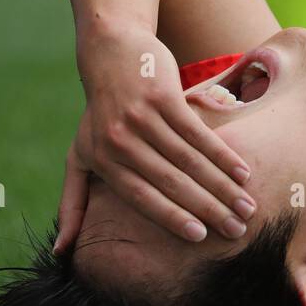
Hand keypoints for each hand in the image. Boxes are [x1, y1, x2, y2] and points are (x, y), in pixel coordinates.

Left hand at [53, 21, 253, 251]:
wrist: (112, 53)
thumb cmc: (99, 114)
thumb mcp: (80, 156)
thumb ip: (72, 202)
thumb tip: (60, 252)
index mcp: (103, 160)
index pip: (141, 197)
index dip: (171, 217)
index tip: (200, 236)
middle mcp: (120, 140)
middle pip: (171, 181)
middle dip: (207, 208)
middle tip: (236, 229)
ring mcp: (142, 117)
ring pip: (190, 160)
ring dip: (222, 186)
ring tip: (246, 206)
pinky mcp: (163, 96)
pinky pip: (199, 132)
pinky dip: (223, 154)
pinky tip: (242, 172)